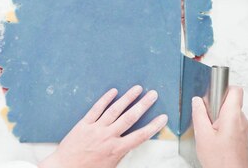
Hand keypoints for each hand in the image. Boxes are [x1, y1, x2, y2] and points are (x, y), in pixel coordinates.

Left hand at [39, 85, 167, 167]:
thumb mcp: (109, 166)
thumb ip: (119, 154)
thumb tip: (128, 145)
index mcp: (116, 149)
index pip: (140, 136)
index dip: (153, 126)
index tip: (163, 117)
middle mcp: (108, 137)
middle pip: (130, 118)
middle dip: (143, 105)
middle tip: (153, 94)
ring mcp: (96, 128)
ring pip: (115, 110)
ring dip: (127, 98)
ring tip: (137, 88)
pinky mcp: (84, 124)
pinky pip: (96, 109)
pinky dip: (105, 99)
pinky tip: (113, 91)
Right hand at [192, 86, 247, 167]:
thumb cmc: (220, 161)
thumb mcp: (203, 135)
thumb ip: (199, 114)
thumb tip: (197, 101)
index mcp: (233, 116)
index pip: (235, 90)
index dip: (223, 87)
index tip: (211, 92)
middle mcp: (241, 120)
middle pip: (230, 101)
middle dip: (216, 104)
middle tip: (205, 116)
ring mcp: (243, 128)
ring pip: (230, 112)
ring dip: (218, 116)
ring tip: (208, 130)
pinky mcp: (241, 136)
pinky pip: (232, 122)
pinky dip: (222, 124)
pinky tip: (213, 136)